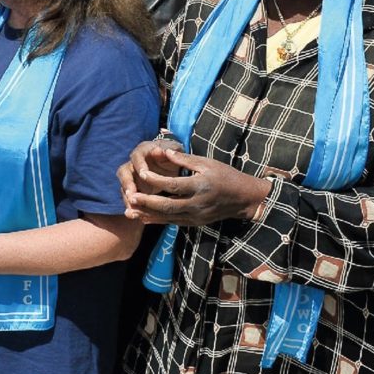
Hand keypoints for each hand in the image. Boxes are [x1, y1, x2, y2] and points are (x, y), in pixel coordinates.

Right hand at [117, 137, 184, 208]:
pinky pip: (130, 198)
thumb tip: (159, 151)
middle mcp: (133, 164)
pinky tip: (136, 216)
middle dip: (127, 184)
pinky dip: (132, 206)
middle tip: (131, 194)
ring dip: (127, 198)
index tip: (143, 173)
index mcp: (143, 152)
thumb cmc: (174, 155)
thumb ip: (169, 150)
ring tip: (131, 209)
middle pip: (124, 172)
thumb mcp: (174, 150)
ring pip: (125, 187)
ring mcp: (132, 178)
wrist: (172, 163)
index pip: (136, 156)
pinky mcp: (134, 190)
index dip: (139, 164)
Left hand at [122, 148, 271, 226]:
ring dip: (148, 214)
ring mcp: (196, 216)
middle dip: (147, 202)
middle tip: (130, 197)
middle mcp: (198, 204)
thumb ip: (184, 159)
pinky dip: (157, 220)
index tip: (142, 174)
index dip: (156, 180)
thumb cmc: (225, 175)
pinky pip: (173, 222)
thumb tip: (163, 151)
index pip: (174, 185)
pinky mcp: (195, 222)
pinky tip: (143, 218)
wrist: (244, 198)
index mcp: (200, 186)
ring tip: (129, 211)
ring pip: (168, 217)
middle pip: (168, 205)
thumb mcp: (207, 163)